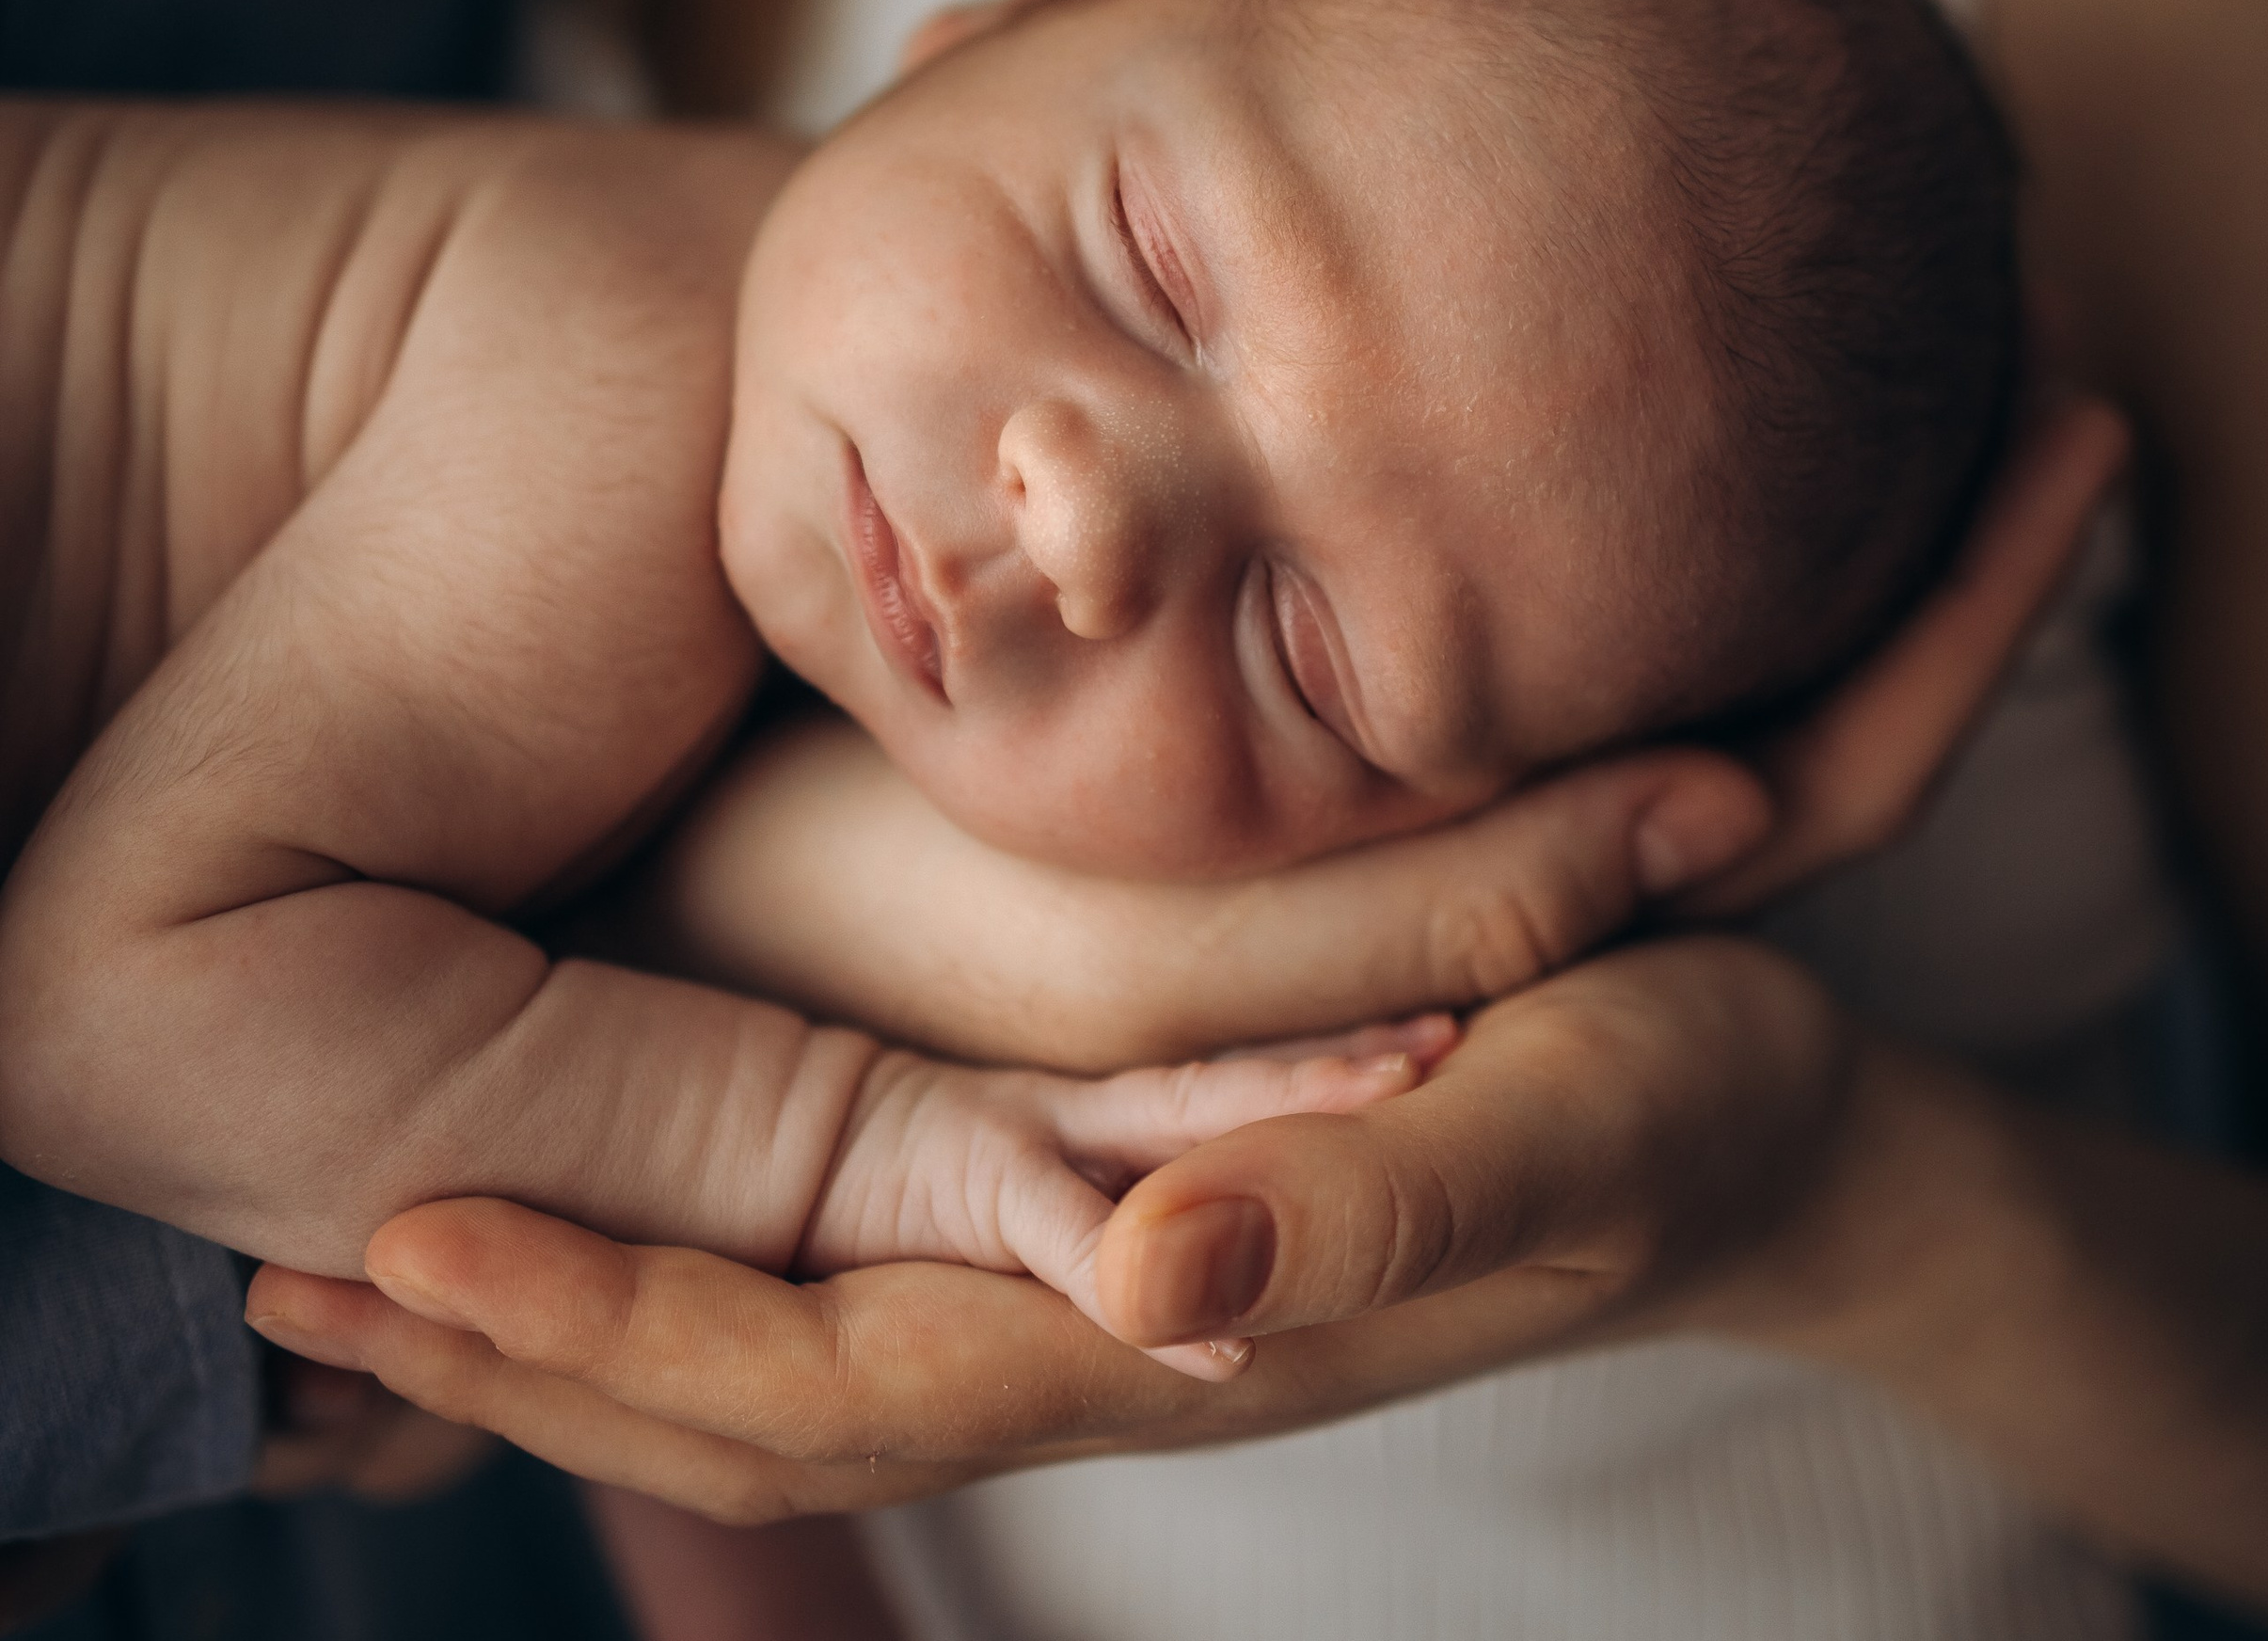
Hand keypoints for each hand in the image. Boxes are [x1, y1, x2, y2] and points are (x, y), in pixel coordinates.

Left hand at [242, 399, 2123, 1511]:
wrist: (1755, 1133)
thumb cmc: (1670, 1105)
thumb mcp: (1557, 1124)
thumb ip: (1370, 1214)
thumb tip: (1157, 1286)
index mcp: (1169, 1321)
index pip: (824, 1378)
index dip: (606, 1333)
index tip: (396, 1247)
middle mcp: (1097, 1326)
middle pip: (754, 1392)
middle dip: (519, 1348)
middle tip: (282, 1265)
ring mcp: (1099, 1283)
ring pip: (782, 1344)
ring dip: (575, 1306)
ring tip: (375, 1248)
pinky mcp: (1112, 1212)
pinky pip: (857, 1270)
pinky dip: (699, 1252)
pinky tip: (614, 1181)